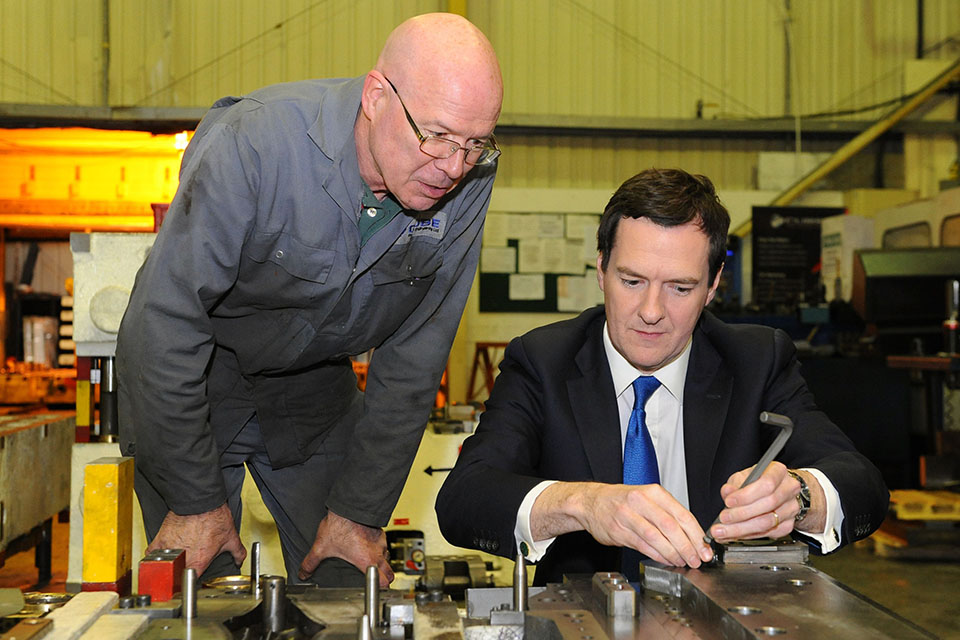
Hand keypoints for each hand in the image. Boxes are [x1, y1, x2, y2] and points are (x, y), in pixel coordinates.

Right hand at [146, 503, 245, 575]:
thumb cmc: (214, 518)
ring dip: (167, 565)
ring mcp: (169, 549)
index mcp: (199, 562)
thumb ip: (237, 552)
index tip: (191, 581)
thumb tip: (239, 559)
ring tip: (172, 562)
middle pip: (175, 576)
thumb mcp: (231, 537)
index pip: (191, 583)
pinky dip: (153, 555)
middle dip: (178, 575)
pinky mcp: (160, 539)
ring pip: (162, 565)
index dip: (191, 584)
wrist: (201, 501)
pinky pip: (151, 553)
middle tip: (183, 570)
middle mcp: (182, 559)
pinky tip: (158, 555)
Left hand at [297, 511, 393, 586]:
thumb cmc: (340, 525)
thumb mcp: (321, 547)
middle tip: (377, 578)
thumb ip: (311, 563)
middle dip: (385, 576)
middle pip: (389, 572)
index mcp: (366, 561)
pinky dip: (377, 546)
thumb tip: (304, 572)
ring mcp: (380, 541)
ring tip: (369, 560)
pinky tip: (367, 544)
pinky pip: (382, 542)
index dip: (383, 587)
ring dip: (380, 560)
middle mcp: (377, 552)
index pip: (384, 581)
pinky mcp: (379, 531)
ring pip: (385, 555)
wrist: (349, 506)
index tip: (378, 590)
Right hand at [533, 482, 712, 567]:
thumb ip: (668, 513)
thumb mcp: (647, 497)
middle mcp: (641, 501)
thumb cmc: (622, 500)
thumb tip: (692, 535)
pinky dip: (657, 555)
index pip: (682, 514)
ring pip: (657, 537)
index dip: (696, 534)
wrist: (591, 502)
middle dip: (687, 547)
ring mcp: (628, 516)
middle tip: (697, 559)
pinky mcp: (619, 531)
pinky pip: (643, 546)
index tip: (705, 548)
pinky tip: (666, 560)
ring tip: (683, 561)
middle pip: (671, 527)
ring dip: (673, 553)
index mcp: (653, 492)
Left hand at [708, 462, 805, 541]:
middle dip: (741, 514)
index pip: (767, 484)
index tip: (729, 502)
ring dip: (742, 528)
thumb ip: (735, 483)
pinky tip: (734, 535)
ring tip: (724, 531)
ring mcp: (791, 508)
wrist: (778, 490)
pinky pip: (768, 533)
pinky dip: (748, 535)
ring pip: (767, 522)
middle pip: (768, 505)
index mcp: (778, 472)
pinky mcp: (788, 525)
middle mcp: (788, 489)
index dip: (747, 495)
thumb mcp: (745, 475)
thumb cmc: (760, 480)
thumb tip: (728, 492)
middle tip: (723, 519)